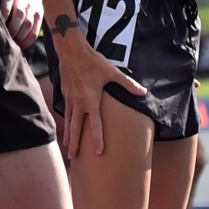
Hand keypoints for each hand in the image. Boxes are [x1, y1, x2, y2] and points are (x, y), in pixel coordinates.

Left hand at [0, 0, 41, 46]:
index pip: (6, 8)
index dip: (2, 20)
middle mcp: (21, 0)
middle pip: (19, 15)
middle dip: (12, 30)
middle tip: (4, 39)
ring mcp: (31, 7)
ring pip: (28, 23)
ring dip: (20, 36)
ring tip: (13, 44)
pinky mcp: (39, 14)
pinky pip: (35, 29)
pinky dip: (28, 40)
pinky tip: (21, 46)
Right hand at [54, 36, 146, 158]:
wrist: (71, 51)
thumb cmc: (93, 61)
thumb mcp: (112, 72)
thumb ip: (127, 84)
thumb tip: (143, 92)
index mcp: (91, 99)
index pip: (95, 124)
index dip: (97, 139)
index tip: (98, 152)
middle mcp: (78, 102)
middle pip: (76, 128)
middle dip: (75, 144)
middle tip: (74, 157)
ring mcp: (70, 99)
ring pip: (69, 122)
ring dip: (68, 136)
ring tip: (68, 149)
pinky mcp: (65, 95)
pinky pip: (66, 113)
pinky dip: (66, 124)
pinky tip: (66, 130)